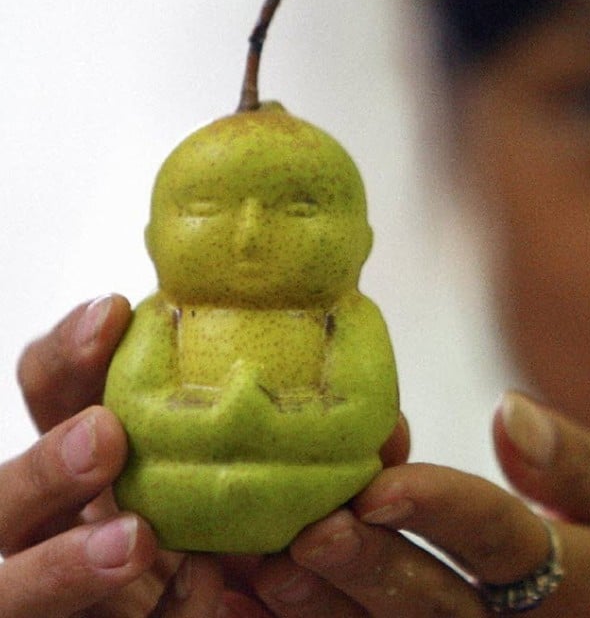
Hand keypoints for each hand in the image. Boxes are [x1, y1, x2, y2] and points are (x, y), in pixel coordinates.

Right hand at [0, 295, 233, 615]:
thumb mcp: (187, 446)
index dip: (66, 355)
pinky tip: (204, 583)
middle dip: (45, 467)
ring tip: (136, 538)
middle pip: (4, 500)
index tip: (114, 312)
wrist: (198, 582)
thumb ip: (195, 406)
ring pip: (18, 591)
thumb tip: (254, 323)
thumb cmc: (193, 506)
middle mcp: (41, 527)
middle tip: (106, 434)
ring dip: (66, 565)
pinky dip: (163, 611)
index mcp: (65, 462)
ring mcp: (50, 595)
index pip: (45, 395)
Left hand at [241, 392, 589, 615]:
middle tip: (304, 531)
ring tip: (255, 566)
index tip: (380, 480)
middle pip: (431, 605)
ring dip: (316, 608)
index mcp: (580, 584)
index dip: (442, 512)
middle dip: (364, 567)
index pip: (504, 544)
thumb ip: (581, 463)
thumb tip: (509, 409)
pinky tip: (241, 602)